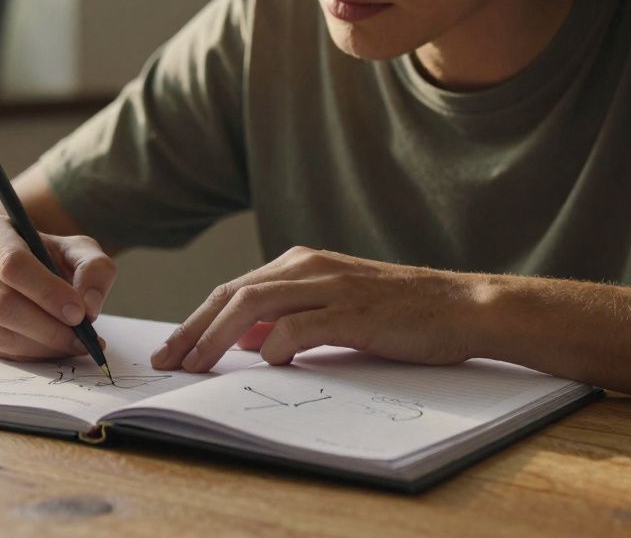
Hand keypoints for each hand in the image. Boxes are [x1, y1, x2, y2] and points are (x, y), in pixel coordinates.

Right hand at [0, 215, 115, 360]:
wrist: (12, 264)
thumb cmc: (45, 254)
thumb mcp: (76, 249)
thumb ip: (94, 269)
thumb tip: (89, 306)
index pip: (13, 265)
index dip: (47, 292)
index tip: (79, 313)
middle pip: (1, 303)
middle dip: (47, 327)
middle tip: (82, 339)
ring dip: (41, 346)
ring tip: (74, 346)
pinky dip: (30, 355)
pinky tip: (54, 349)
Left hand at [149, 246, 488, 372]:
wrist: (461, 306)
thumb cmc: (398, 313)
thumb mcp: (333, 307)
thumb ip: (290, 317)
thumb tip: (244, 339)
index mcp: (301, 264)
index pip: (233, 291)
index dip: (197, 321)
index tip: (172, 350)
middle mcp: (310, 268)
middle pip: (234, 295)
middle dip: (194, 329)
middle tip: (169, 361)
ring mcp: (332, 286)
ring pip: (256, 305)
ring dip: (219, 337)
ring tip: (199, 366)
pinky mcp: (355, 311)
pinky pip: (302, 324)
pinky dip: (277, 344)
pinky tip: (265, 363)